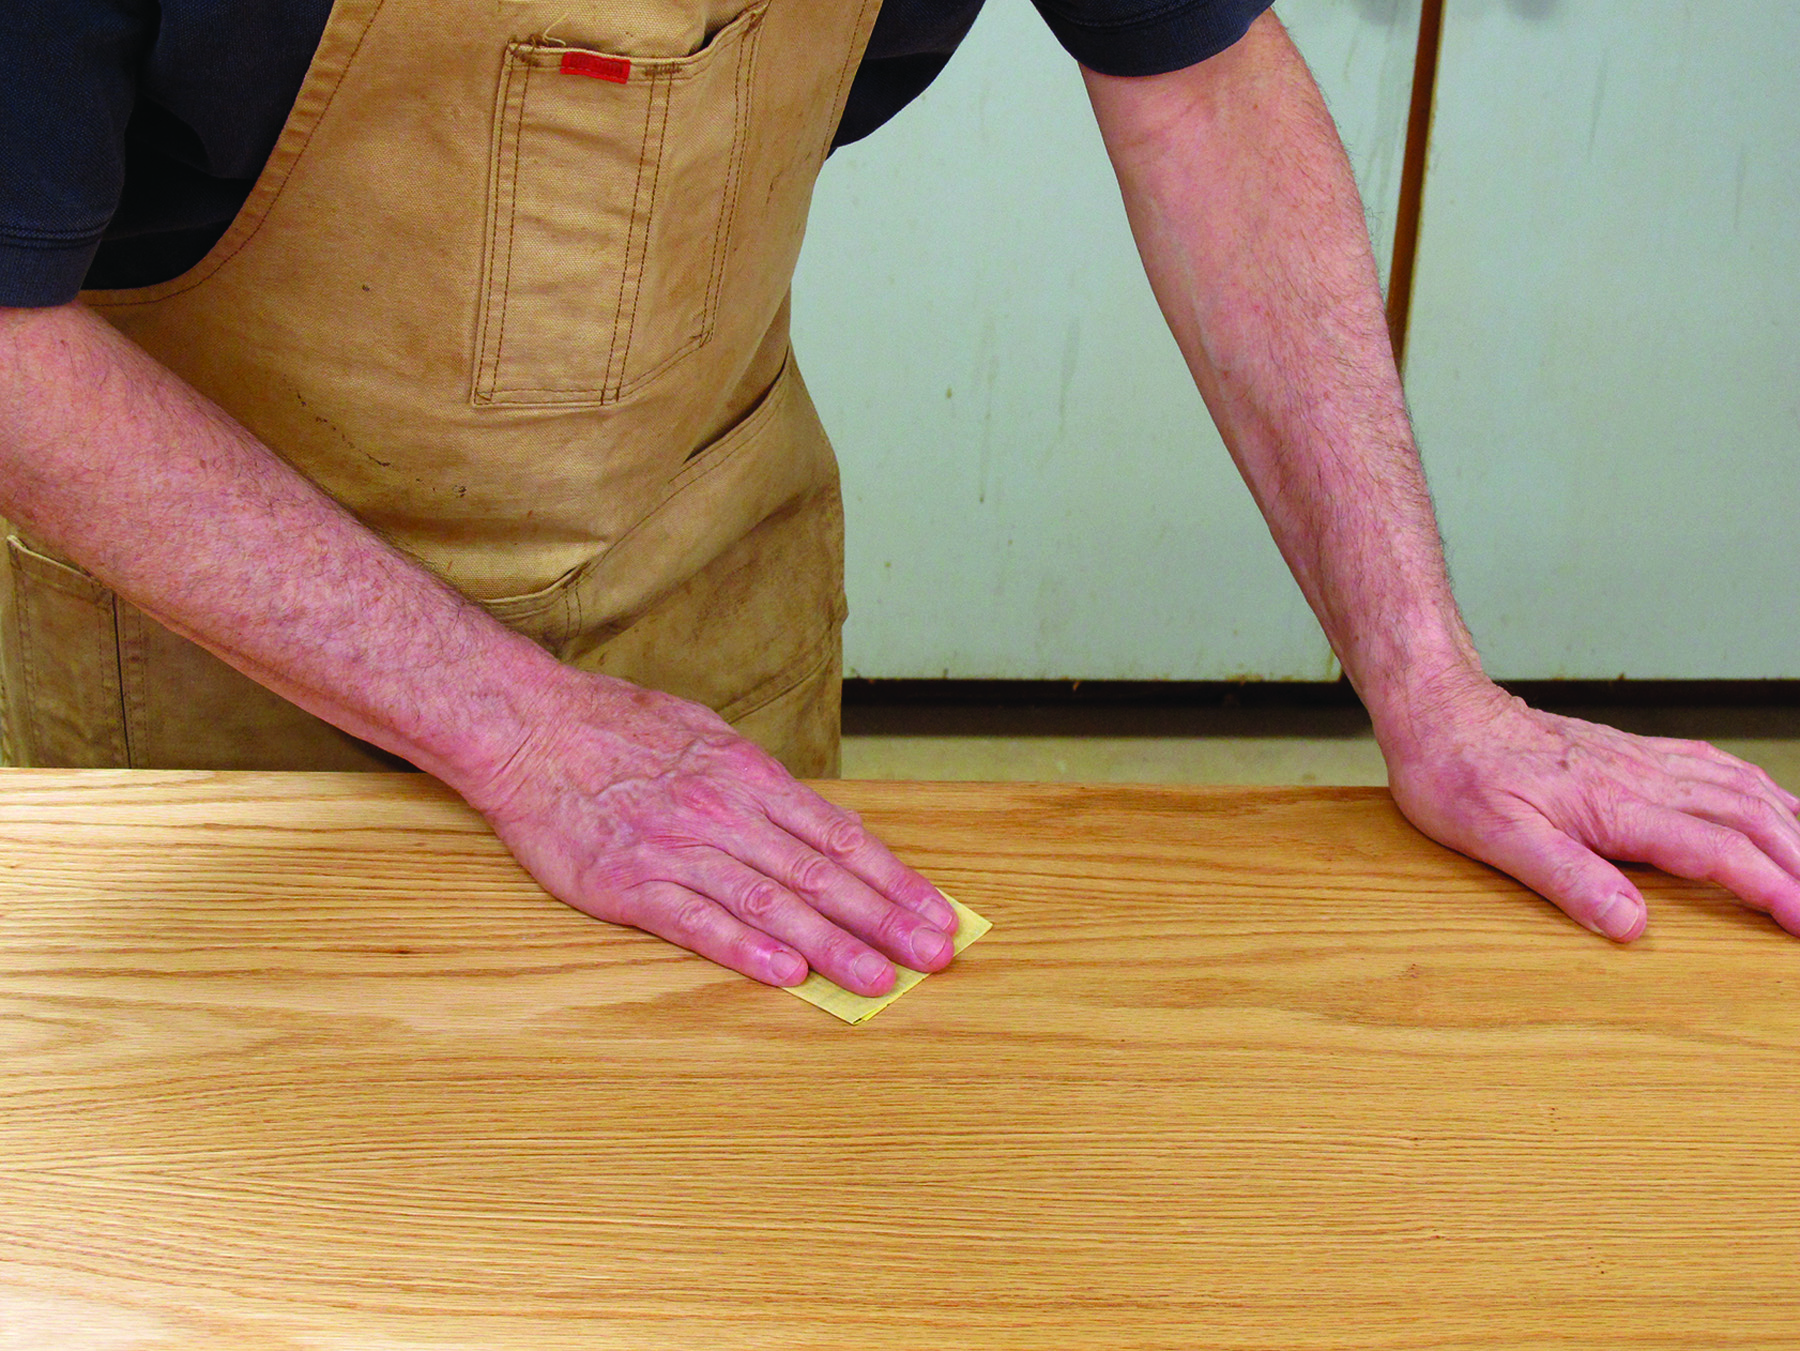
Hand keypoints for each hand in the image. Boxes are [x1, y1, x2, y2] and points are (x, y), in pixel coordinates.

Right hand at [459, 669, 957, 993]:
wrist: (530, 729)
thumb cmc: (619, 731)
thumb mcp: (707, 739)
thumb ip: (762, 789)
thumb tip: (822, 828)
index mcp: (749, 777)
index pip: (840, 837)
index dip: (894, 880)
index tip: (937, 914)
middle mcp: (725, 814)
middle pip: (819, 874)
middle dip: (884, 919)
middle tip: (933, 957)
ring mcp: (678, 849)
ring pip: (770, 902)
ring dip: (830, 945)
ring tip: (877, 980)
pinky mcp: (630, 883)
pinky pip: (695, 921)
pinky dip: (742, 949)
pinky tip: (784, 973)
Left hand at [1383, 682, 1799, 939]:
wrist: (1439, 709)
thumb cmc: (1457, 773)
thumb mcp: (1495, 836)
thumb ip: (1567, 878)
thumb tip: (1630, 924)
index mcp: (1616, 807)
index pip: (1717, 853)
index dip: (1771, 890)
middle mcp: (1642, 779)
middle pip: (1749, 819)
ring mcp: (1641, 760)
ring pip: (1742, 788)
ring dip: (1792, 826)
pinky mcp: (1632, 751)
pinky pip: (1716, 766)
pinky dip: (1760, 790)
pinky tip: (1773, 804)